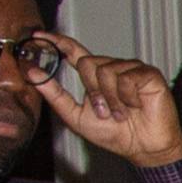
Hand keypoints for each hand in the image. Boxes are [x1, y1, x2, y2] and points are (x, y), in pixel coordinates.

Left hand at [37, 41, 181, 170]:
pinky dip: (128, 98)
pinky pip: (127, 78)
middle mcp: (113, 68)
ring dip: (111, 98)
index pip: (74, 52)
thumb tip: (32, 72)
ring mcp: (132, 70)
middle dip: (93, 91)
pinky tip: (136, 106)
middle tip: (104, 111)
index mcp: (95, 76)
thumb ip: (54, 94)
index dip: (58, 42)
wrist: (143, 148)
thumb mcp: (75, 116)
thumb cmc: (114, 134)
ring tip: (121, 113)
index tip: (39, 34)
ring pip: (107, 71)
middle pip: (88, 63)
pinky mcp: (149, 74)